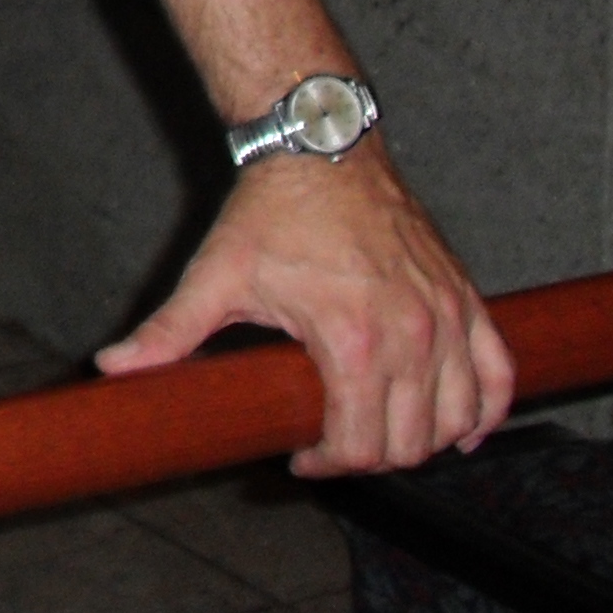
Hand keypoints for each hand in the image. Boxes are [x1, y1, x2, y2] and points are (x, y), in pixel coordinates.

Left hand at [95, 141, 514, 472]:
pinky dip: (488, 410)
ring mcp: (447, 318)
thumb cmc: (271, 211)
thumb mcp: (217, 275)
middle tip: (335, 444)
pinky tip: (464, 427)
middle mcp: (412, 335)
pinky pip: (499, 372)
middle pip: (411, 443)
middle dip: (371, 458)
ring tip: (383, 434)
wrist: (321, 147)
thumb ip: (169, 331)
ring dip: (426, 441)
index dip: (330, 464)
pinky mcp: (466, 299)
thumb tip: (114, 367)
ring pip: (460, 418)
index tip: (301, 456)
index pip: (361, 444)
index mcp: (352, 340)